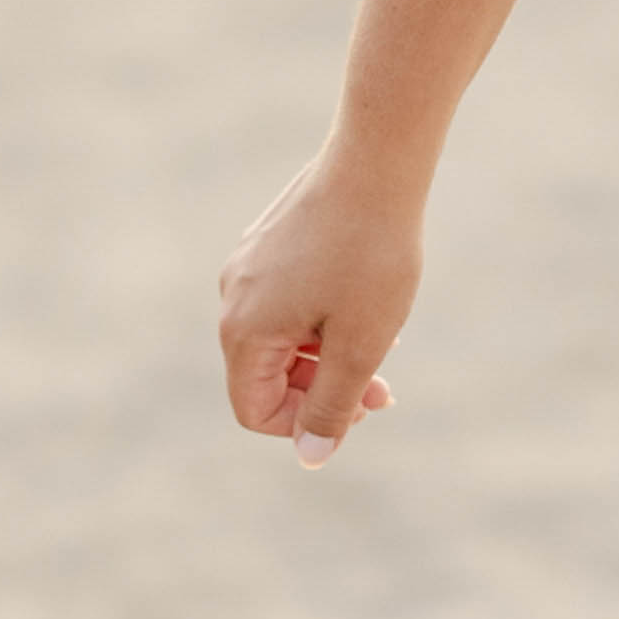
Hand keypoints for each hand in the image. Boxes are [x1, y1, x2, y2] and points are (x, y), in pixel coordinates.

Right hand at [215, 152, 420, 460]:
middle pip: (267, 375)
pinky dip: (326, 317)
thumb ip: (332, 405)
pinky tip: (373, 302)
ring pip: (283, 337)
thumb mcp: (359, 345)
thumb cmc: (372, 256)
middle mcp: (232, 297)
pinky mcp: (269, 242)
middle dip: (324, 389)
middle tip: (386, 390)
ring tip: (387, 343)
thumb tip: (311, 457)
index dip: (305, 424)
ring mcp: (247, 266)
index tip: (359, 407)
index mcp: (242, 329)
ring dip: (330, 354)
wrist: (378, 162)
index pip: (254, 411)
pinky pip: (289, 300)